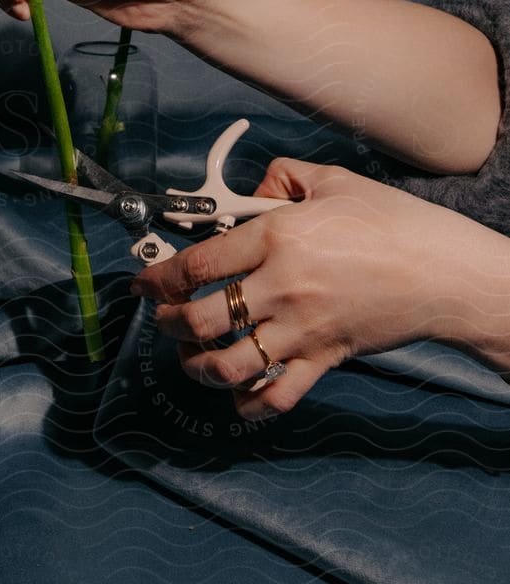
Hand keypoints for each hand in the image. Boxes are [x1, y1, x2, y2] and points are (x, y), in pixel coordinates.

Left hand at [130, 160, 467, 417]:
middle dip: (167, 323)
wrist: (442, 272)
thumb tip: (251, 191)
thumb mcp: (331, 181)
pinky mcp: (325, 359)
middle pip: (200, 319)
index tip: (142, 282)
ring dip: (196, 367)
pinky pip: (276, 395)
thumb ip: (282, 179)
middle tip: (161, 319)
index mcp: (277, 238)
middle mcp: (281, 288)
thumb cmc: (391, 222)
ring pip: (228, 365)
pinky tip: (236, 397)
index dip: (158, 276)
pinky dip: (249, 404)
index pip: (198, 264)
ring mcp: (302, 330)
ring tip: (188, 358)